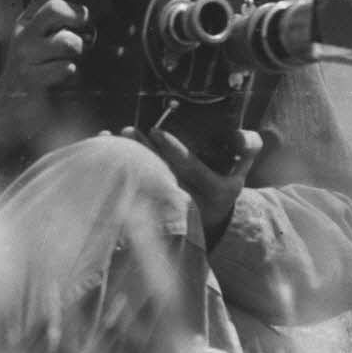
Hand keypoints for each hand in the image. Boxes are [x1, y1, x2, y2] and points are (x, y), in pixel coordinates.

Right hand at [0, 0, 97, 160]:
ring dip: (78, 46)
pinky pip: (63, 68)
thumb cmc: (31, 66)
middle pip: (55, 9)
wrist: (7, 106)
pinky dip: (71, 70)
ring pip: (65, 40)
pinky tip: (67, 73)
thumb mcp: (40, 34)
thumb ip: (55, 11)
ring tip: (75, 56)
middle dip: (78, 15)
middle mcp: (24, 35)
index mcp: (27, 21)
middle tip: (85, 27)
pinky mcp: (31, 79)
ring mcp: (26, 57)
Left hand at [122, 126, 262, 233]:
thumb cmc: (224, 187)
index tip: (157, 131)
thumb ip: (246, 148)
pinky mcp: (152, 210)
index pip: (190, 168)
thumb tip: (240, 133)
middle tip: (130, 130)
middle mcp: (190, 201)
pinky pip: (132, 190)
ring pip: (144, 182)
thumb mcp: (241, 170)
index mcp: (213, 191)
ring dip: (128, 160)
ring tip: (114, 137)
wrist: (212, 222)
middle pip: (162, 174)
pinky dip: (118, 173)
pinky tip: (105, 152)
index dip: (173, 150)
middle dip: (144, 152)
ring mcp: (170, 208)